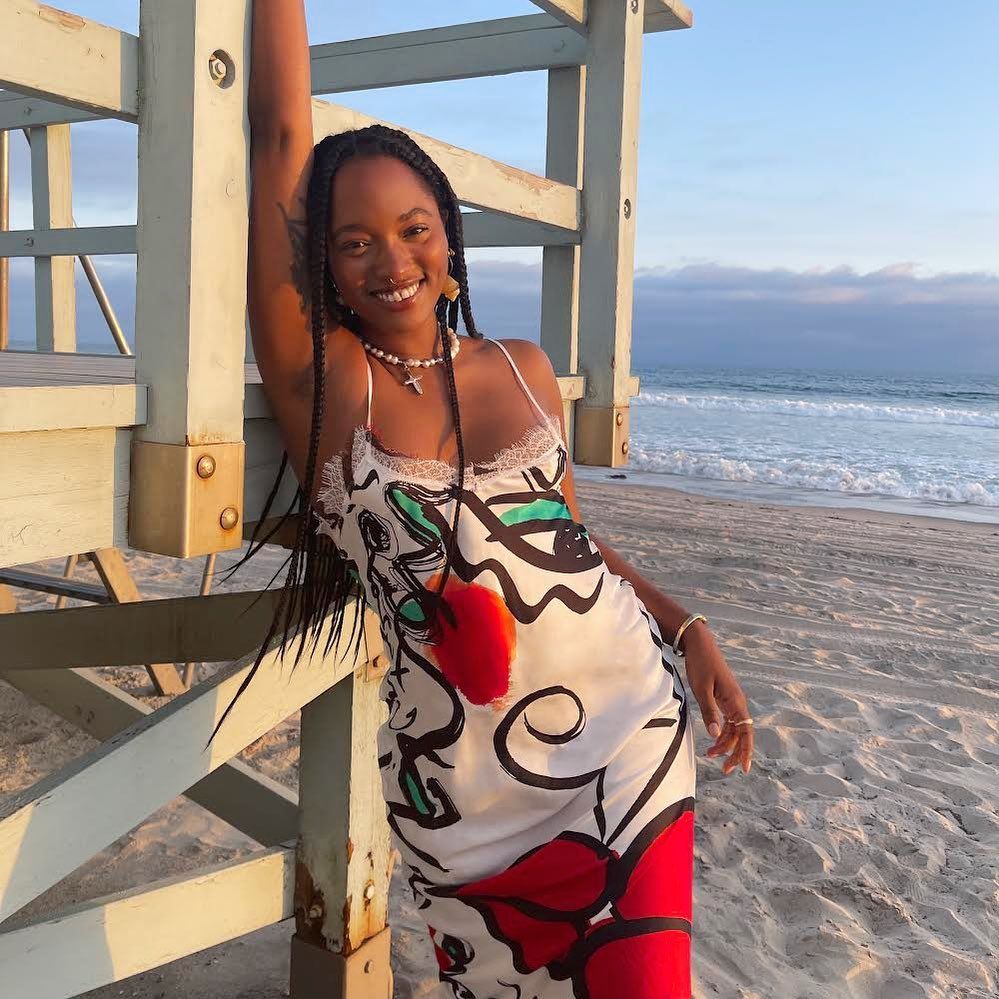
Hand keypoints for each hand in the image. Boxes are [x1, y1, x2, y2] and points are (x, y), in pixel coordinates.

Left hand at [680, 624, 753, 774]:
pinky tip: (713, 740)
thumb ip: (709, 712)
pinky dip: (722, 732)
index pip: (746, 732)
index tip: (744, 768)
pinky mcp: (724, 698)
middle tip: (725, 769)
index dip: (746, 750)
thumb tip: (716, 735)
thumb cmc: (701, 665)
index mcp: (735, 701)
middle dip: (735, 752)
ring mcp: (731, 700)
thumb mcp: (702, 690)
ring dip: (726, 743)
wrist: (699, 644)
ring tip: (711, 755)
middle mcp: (737, 702)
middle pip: (741, 734)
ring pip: (734, 728)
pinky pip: (728, 720)